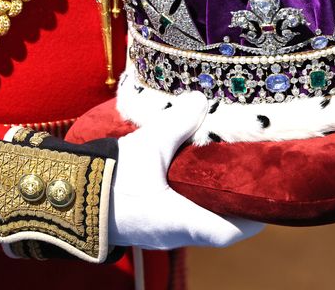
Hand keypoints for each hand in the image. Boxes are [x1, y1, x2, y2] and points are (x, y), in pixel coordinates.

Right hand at [108, 92, 264, 248]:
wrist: (67, 196)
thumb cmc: (110, 178)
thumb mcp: (147, 145)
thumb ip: (177, 122)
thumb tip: (201, 100)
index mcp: (180, 221)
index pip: (229, 232)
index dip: (253, 219)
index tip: (267, 199)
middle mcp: (173, 233)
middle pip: (218, 228)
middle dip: (236, 206)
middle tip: (250, 177)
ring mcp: (158, 233)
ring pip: (198, 223)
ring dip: (212, 202)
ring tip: (224, 171)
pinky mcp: (145, 225)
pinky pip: (179, 217)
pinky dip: (192, 200)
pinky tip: (190, 176)